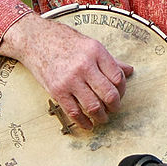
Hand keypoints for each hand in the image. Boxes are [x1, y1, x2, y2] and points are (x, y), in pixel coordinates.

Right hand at [0, 13, 134, 129]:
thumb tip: (129, 70)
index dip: (123, 88)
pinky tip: (88, 124)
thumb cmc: (66, 42)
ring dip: (102, 116)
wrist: (37, 40)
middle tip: (115, 108)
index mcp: (96, 52)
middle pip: (109, 93)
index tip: (120, 93)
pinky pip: (74, 112)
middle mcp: (85, 66)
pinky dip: (84, 122)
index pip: (118, 77)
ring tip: (103, 117)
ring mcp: (70, 80)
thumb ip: (111, 60)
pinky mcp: (57, 91)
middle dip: (115, 105)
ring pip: (93, 106)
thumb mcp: (92, 45)